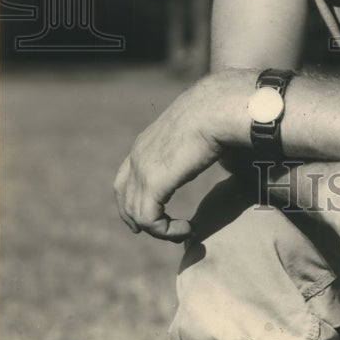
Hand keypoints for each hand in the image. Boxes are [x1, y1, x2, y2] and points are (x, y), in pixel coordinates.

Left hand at [113, 73, 248, 240]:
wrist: (214, 109)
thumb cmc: (215, 114)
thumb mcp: (197, 132)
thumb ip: (195, 145)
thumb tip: (215, 152)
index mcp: (145, 142)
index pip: (126, 177)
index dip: (133, 199)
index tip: (152, 215)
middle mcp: (137, 156)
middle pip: (123, 197)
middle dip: (137, 218)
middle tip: (161, 231)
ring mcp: (142, 170)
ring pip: (137, 213)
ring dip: (160, 228)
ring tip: (185, 229)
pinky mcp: (152, 183)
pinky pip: (149, 219)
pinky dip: (166, 231)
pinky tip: (187, 228)